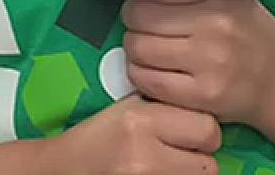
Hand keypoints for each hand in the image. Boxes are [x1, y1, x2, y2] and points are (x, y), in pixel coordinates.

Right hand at [49, 96, 221, 174]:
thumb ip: (166, 106)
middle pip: (208, 163)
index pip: (207, 128)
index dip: (202, 131)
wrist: (66, 168)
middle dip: (200, 159)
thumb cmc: (101, 136)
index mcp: (142, 119)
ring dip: (191, 174)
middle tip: (183, 154)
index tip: (190, 133)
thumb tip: (207, 110)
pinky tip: (163, 173)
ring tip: (172, 165)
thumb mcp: (130, 108)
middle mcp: (144, 153)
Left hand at [122, 0, 274, 125]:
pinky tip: (152, 70)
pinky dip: (140, 74)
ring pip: (138, 48)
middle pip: (140, 16)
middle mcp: (216, 26)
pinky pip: (147, 81)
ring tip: (146, 46)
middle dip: (134, 19)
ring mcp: (209, 63)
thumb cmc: (251, 35)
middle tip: (143, 23)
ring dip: (134, 48)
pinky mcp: (202, 95)